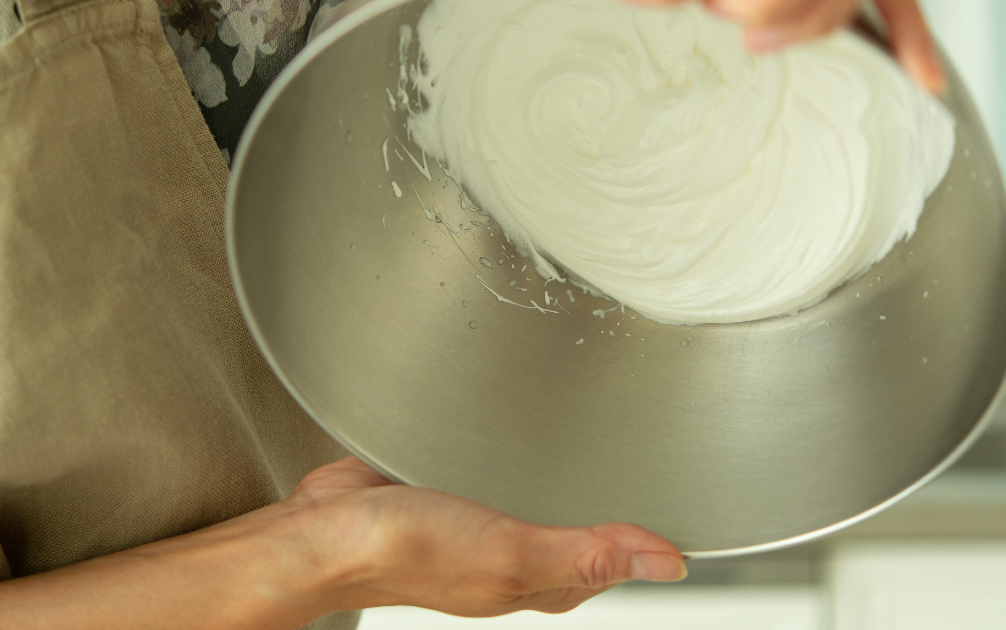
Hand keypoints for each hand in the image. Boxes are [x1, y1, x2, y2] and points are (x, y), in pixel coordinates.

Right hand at [275, 456, 687, 616]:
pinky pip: (495, 467)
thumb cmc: (407, 551)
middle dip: (609, 500)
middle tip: (646, 456)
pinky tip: (518, 424)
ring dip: (563, 468)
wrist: (322, 530)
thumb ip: (588, 555)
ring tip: (596, 434)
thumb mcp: (511, 555)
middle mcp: (511, 552)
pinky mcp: (447, 484)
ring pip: (538, 494)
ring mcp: (478, 519)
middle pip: (577, 530)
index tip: (683, 506)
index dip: (645, 540)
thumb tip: (669, 563)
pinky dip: (513, 450)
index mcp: (536, 580)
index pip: (610, 565)